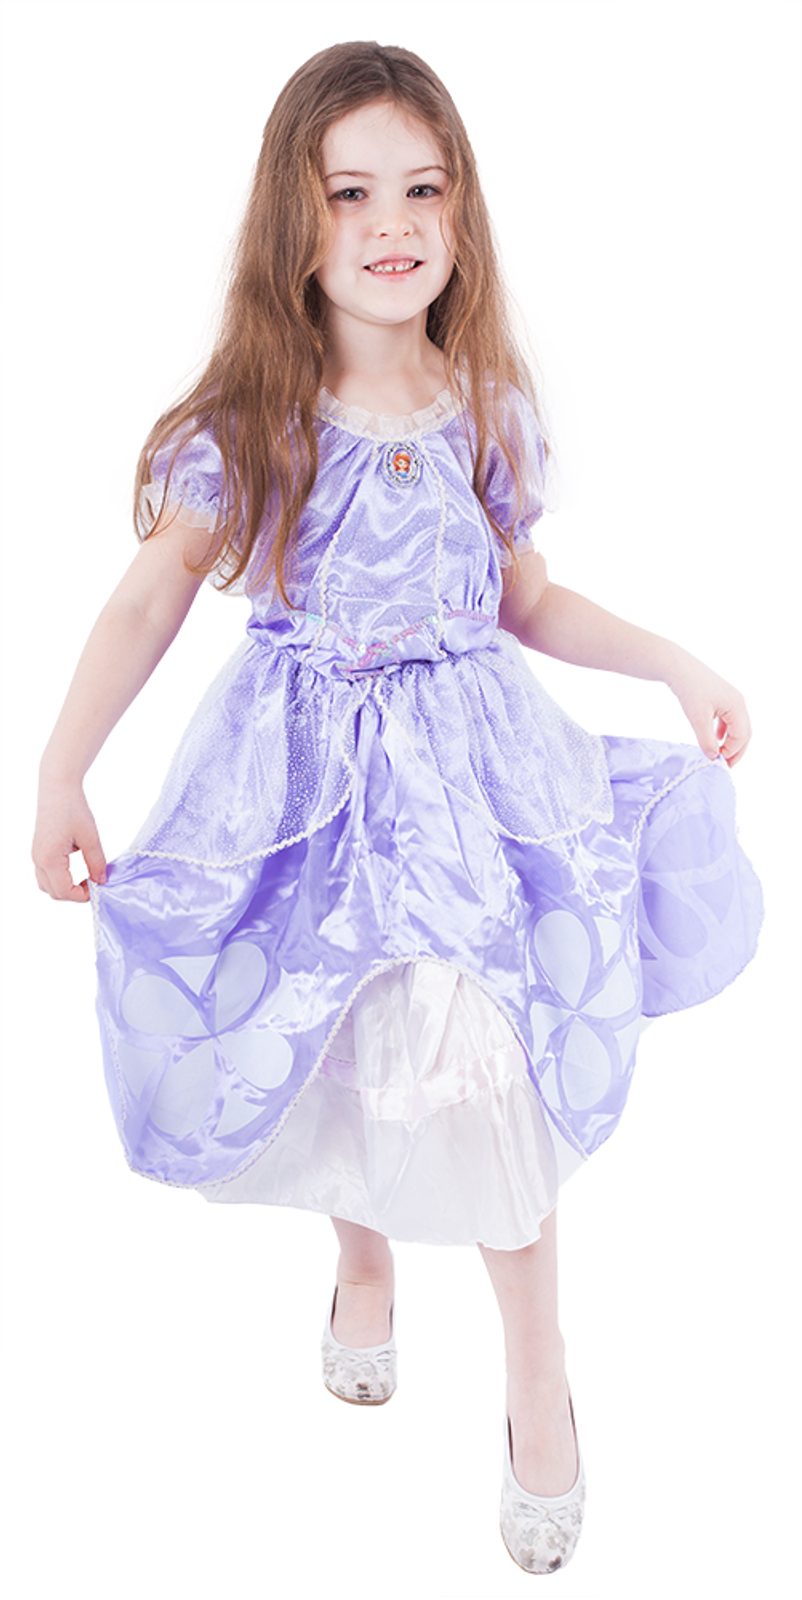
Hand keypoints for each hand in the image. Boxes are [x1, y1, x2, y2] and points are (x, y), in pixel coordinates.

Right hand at [32, 779, 107, 901]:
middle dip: (74, 894)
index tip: (98, 887)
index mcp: (49, 859)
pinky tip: (75, 868)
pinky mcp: (39, 850)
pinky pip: (45, 873)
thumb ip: (96, 862)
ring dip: (65, 887)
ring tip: (84, 877)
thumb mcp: (90, 837)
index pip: (64, 891)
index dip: (82, 895)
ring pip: (47, 885)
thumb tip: (101, 881)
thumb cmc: (72, 808)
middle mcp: (38, 860)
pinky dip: (59, 877)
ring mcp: (36, 855)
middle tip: (93, 883)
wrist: (57, 787)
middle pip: (54, 892)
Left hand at [666, 657, 751, 767]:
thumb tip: (713, 757)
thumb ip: (706, 740)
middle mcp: (738, 702)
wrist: (678, 667)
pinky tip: (714, 739)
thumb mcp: (697, 718)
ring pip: (737, 727)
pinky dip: (723, 732)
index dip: (732, 752)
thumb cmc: (689, 689)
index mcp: (737, 706)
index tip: (718, 763)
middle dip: (736, 750)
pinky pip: (728, 720)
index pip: (742, 736)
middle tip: (725, 766)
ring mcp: (730, 700)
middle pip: (744, 732)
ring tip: (719, 755)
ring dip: (730, 742)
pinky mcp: (721, 698)